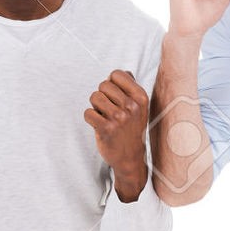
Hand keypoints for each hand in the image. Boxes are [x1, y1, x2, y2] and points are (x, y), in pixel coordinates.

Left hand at [84, 70, 149, 201]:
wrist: (130, 157)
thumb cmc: (131, 129)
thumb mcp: (139, 107)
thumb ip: (131, 88)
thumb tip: (122, 73)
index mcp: (141, 97)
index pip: (116, 74)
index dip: (111, 83)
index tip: (114, 95)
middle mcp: (132, 106)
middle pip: (103, 85)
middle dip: (102, 95)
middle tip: (108, 109)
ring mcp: (119, 118)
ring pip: (94, 97)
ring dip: (95, 107)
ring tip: (104, 117)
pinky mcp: (106, 129)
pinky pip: (88, 113)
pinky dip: (90, 118)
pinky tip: (99, 125)